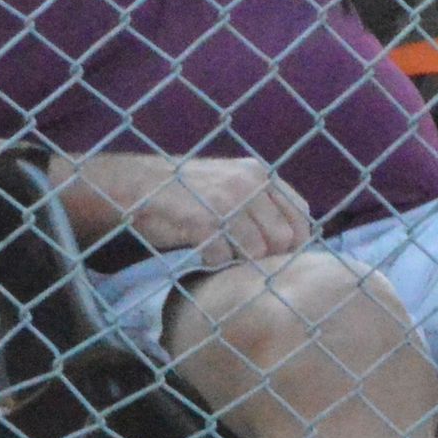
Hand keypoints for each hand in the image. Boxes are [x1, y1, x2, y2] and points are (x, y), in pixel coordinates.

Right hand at [130, 157, 312, 264]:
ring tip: (220, 253)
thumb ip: (261, 203)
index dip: (294, 241)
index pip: (300, 214)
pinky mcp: (203, 220)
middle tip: (243, 260)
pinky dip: (213, 263)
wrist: (137, 184)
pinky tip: (201, 253)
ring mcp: (226, 201)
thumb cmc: (186, 191)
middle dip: (267, 257)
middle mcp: (248, 183)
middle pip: (281, 239)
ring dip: (238, 261)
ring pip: (255, 252)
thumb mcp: (231, 183)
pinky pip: (223, 257)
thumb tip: (292, 240)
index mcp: (259, 173)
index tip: (278, 256)